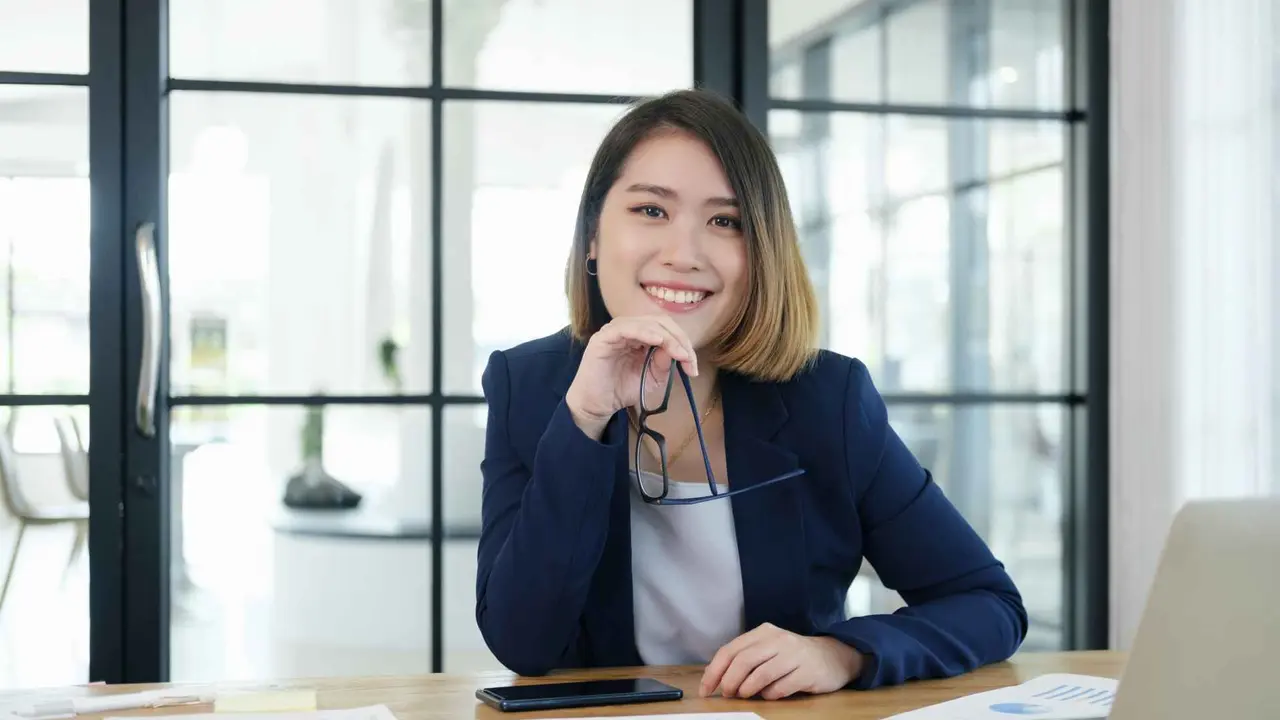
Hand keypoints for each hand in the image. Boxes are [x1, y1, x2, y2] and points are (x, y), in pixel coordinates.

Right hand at [565, 316, 696, 438]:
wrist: (596, 405)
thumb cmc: (621, 390)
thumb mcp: (651, 378)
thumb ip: (664, 363)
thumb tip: (678, 349)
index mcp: (639, 336)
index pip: (666, 329)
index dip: (683, 343)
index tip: (692, 365)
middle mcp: (628, 329)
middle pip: (659, 321)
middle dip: (679, 339)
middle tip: (688, 359)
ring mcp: (615, 331)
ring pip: (646, 322)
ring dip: (667, 337)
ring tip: (679, 353)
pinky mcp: (603, 338)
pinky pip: (626, 328)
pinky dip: (644, 332)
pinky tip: (658, 341)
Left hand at [699, 623, 863, 699]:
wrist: (833, 656)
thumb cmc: (793, 655)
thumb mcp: (768, 648)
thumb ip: (744, 658)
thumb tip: (715, 677)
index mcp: (763, 632)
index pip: (730, 650)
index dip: (714, 671)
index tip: (705, 689)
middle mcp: (778, 640)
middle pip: (743, 661)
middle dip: (728, 681)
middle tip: (726, 694)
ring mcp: (794, 655)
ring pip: (760, 675)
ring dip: (747, 690)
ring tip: (745, 695)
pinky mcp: (807, 672)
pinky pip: (780, 688)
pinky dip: (769, 695)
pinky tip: (769, 694)